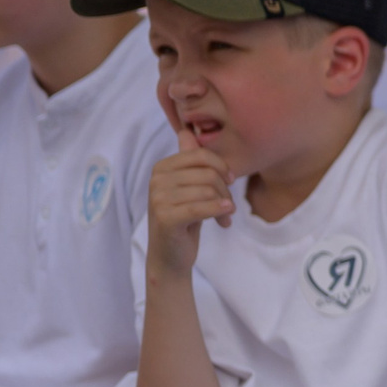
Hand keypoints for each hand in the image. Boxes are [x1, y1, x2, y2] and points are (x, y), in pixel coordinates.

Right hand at [147, 127, 234, 278]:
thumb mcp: (189, 187)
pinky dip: (219, 212)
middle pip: (208, 174)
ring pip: (208, 191)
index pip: (201, 155)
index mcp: (162, 167)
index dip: (222, 167)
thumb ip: (188, 161)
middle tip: (228, 206)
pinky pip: (202, 207)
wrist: (171, 256)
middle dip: (225, 190)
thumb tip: (186, 130)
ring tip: (224, 218)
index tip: (230, 181)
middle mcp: (156, 180)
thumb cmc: (185, 219)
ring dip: (224, 206)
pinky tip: (225, 219)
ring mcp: (158, 198)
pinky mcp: (165, 217)